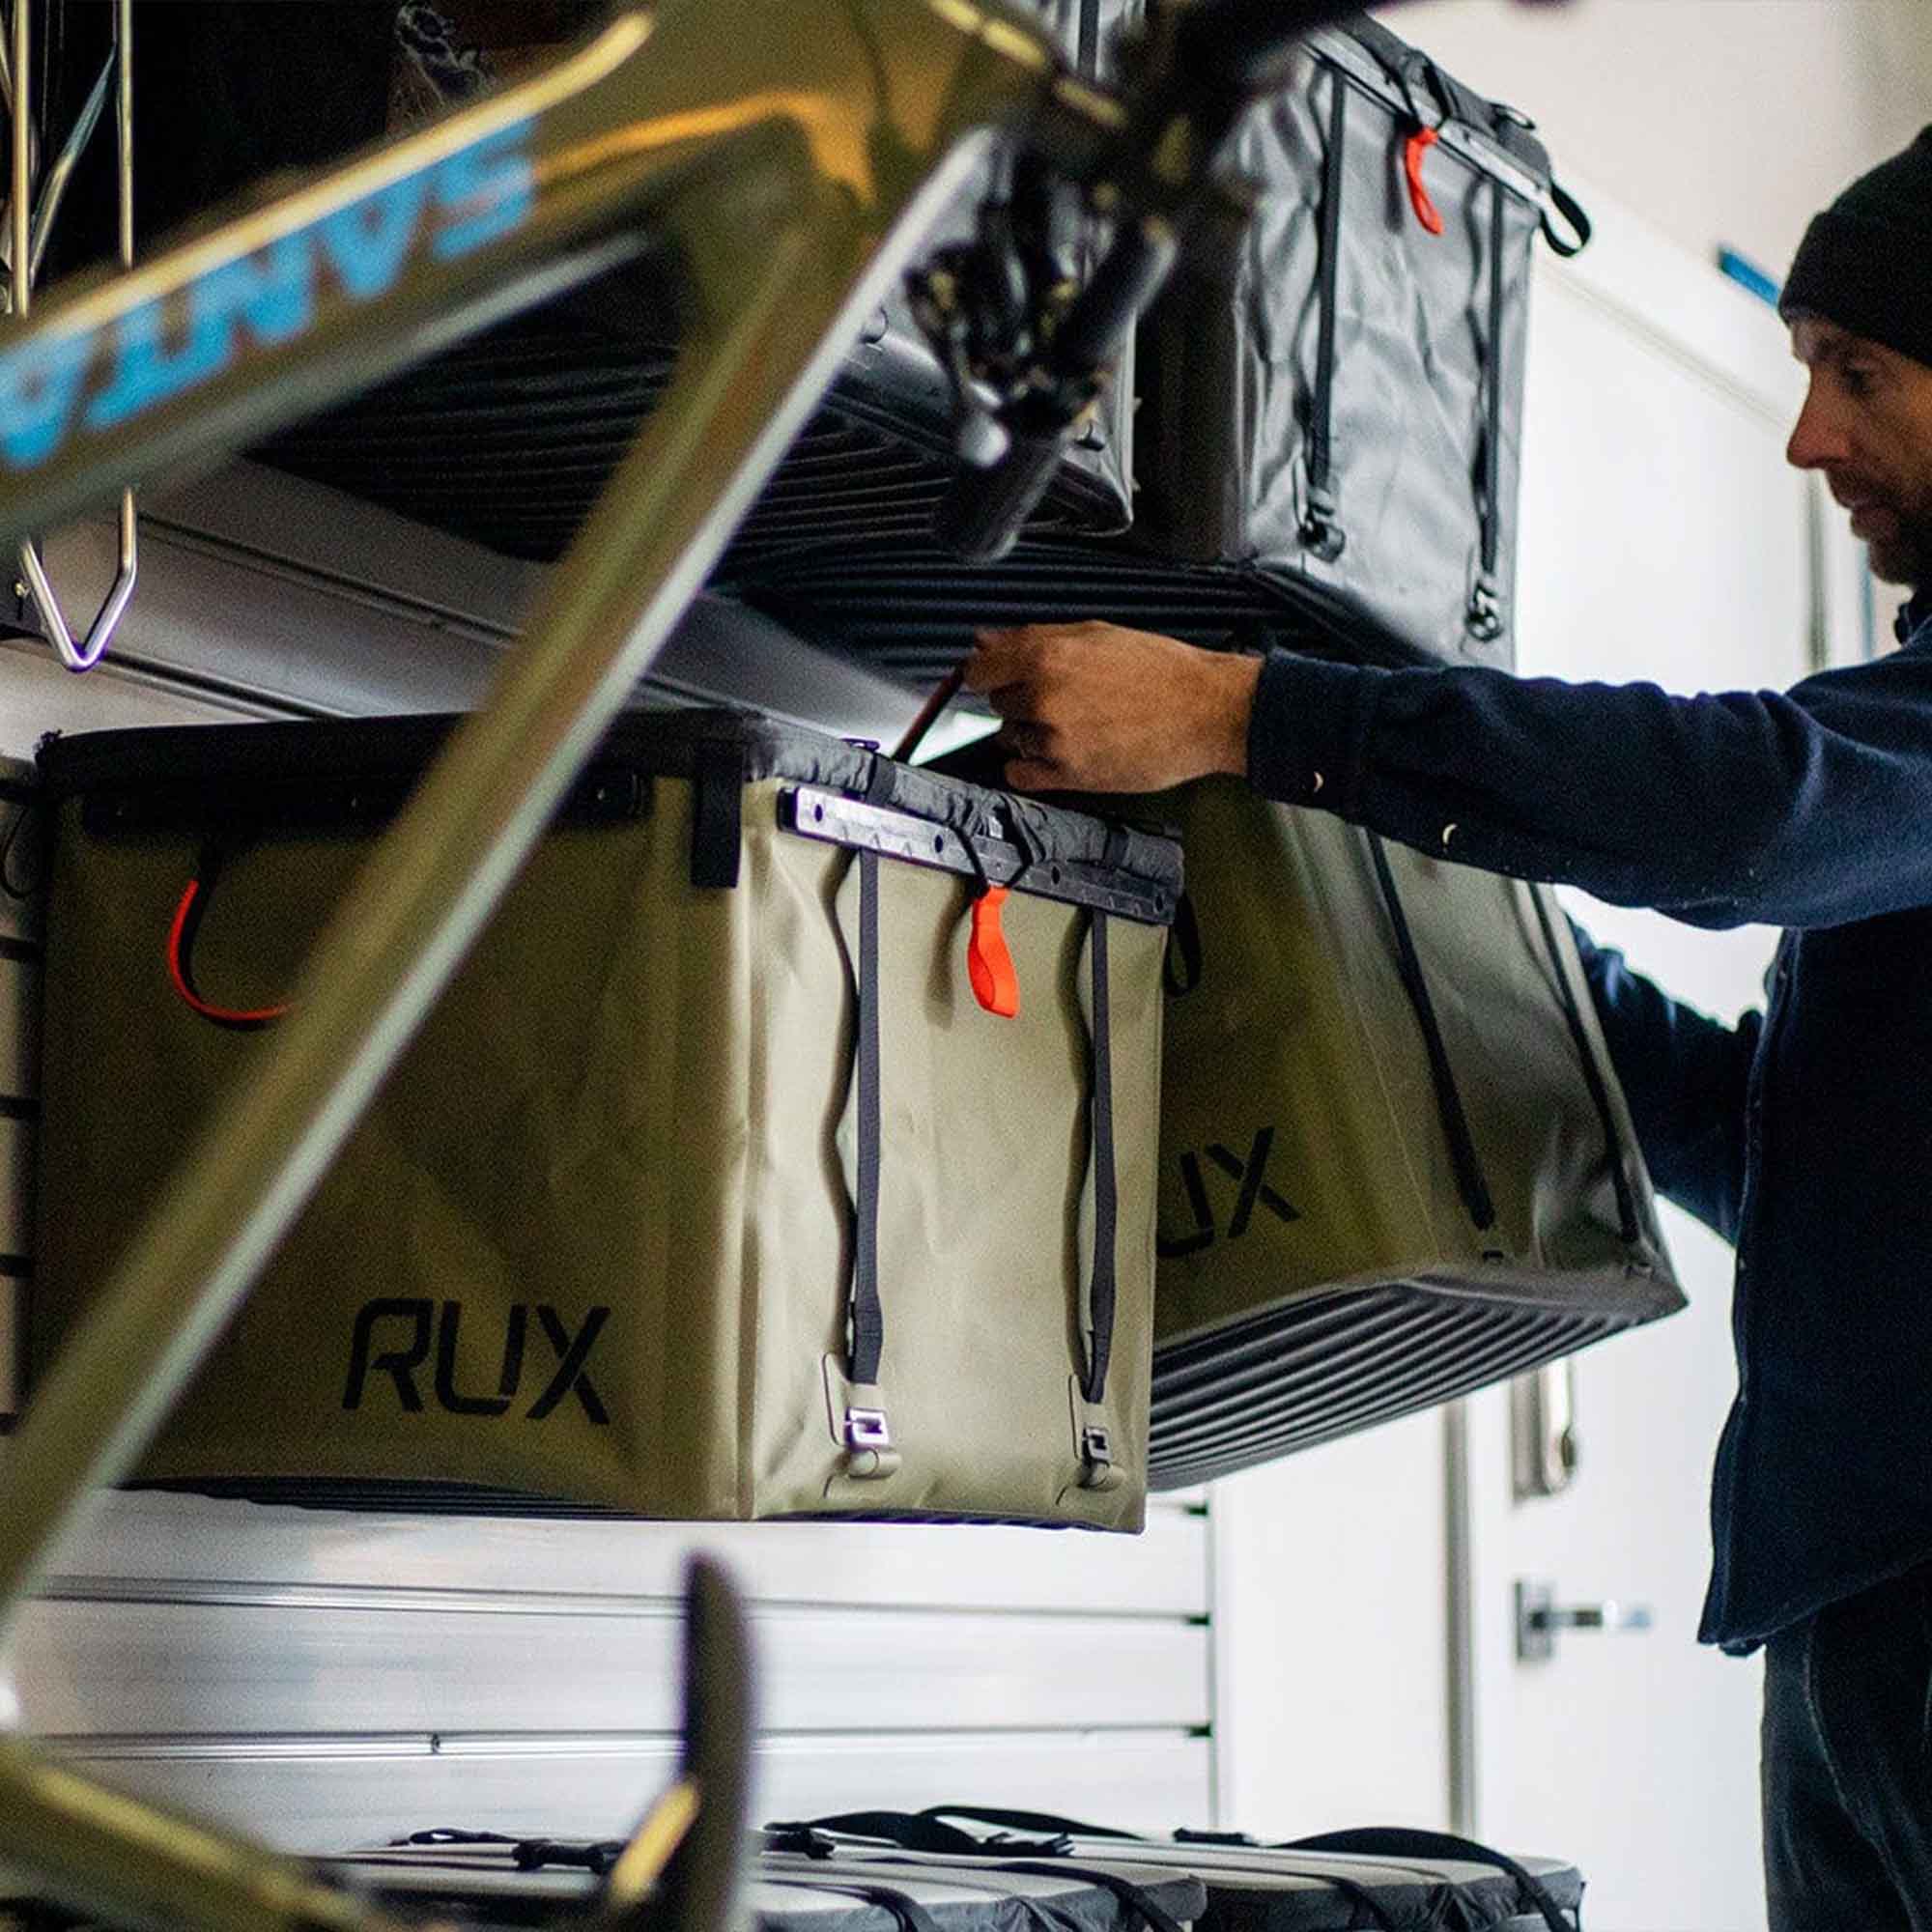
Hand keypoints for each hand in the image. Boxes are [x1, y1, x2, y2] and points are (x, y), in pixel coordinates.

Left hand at [963, 620, 1260, 792]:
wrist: (1206, 710)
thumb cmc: (1162, 670)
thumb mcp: (1096, 634)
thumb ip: (1034, 638)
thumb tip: (986, 641)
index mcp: (1047, 655)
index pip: (978, 670)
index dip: (988, 671)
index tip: (997, 675)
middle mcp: (1043, 696)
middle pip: (998, 703)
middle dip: (1021, 698)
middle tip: (1063, 695)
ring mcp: (1053, 739)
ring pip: (1011, 737)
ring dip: (1032, 731)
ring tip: (1076, 722)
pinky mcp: (1068, 775)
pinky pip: (1019, 774)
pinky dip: (1030, 765)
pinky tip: (1056, 752)